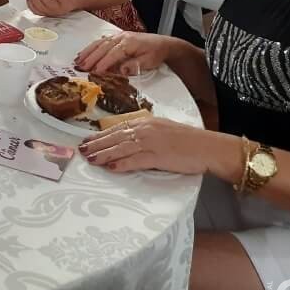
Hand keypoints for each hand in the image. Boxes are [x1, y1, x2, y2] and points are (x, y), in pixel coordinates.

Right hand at [74, 31, 170, 75]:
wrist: (162, 43)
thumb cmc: (155, 53)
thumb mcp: (149, 62)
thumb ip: (134, 65)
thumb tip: (121, 69)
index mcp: (130, 43)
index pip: (114, 53)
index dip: (104, 62)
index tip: (96, 71)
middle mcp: (121, 37)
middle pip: (103, 47)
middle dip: (91, 58)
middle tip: (81, 67)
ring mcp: (117, 36)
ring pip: (99, 43)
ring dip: (87, 52)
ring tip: (78, 61)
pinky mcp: (115, 37)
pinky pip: (100, 41)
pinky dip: (90, 48)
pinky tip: (83, 54)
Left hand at [78, 116, 219, 175]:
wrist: (208, 147)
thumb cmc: (188, 141)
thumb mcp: (162, 130)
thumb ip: (145, 133)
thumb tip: (127, 139)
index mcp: (146, 122)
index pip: (117, 128)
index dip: (100, 135)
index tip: (87, 140)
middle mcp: (145, 130)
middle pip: (115, 137)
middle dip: (96, 144)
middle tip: (81, 150)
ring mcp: (151, 142)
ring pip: (121, 148)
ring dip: (103, 154)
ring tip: (90, 159)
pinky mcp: (158, 156)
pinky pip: (136, 160)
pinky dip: (122, 163)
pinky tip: (111, 167)